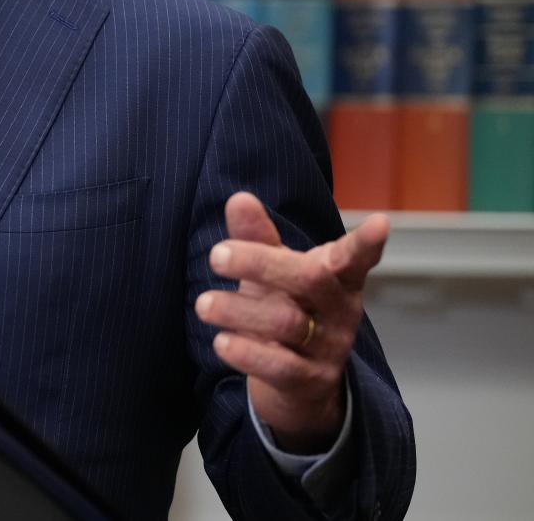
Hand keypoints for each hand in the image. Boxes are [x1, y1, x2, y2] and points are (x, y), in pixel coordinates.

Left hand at [195, 191, 389, 453]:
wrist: (297, 384)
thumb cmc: (286, 309)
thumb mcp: (273, 272)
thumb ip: (257, 237)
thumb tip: (239, 198)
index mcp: (338, 278)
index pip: (355, 257)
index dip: (366, 243)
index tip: (379, 222)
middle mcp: (340, 311)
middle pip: (311, 279)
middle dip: (261, 263)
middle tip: (215, 255)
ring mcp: (329, 348)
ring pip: (287, 322)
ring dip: (238, 310)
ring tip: (203, 304)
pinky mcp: (310, 381)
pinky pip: (280, 367)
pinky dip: (246, 353)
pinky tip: (220, 342)